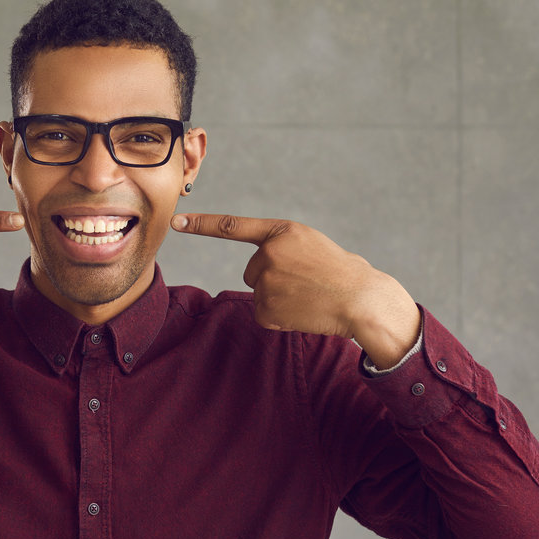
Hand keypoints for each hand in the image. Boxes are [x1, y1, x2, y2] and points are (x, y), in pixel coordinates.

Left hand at [171, 213, 419, 367]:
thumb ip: (282, 248)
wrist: (361, 300)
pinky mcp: (267, 307)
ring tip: (308, 296)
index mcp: (282, 232)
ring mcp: (266, 281)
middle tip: (304, 282)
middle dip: (272, 278)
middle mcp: (269, 254)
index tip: (177, 220)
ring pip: (259, 292)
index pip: (233, 227)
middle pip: (252, 270)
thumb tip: (261, 269)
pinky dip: (280, 317)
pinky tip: (302, 311)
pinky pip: (264, 314)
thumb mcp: (311, 245)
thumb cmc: (341, 272)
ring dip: (278, 298)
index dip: (202, 224)